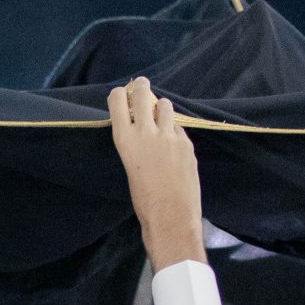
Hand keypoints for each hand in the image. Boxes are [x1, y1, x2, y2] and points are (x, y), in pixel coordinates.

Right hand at [109, 77, 205, 268]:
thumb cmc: (144, 198)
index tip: (124, 96)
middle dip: (142, 87)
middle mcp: (146, 132)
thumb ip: (135, 142)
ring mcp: (169, 136)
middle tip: (142, 88)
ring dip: (162, 109)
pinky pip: (179, 128)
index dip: (121, 94)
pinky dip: (175, 133)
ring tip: (161, 121)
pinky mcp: (186, 143)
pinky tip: (174, 148)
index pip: (118, 100)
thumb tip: (141, 126)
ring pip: (166, 105)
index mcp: (125, 140)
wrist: (170, 216)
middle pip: (143, 92)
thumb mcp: (130, 165)